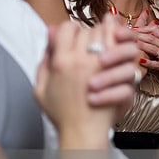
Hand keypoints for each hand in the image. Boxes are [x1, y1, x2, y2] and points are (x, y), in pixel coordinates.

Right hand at [35, 17, 136, 143]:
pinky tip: (116, 38)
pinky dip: (117, 37)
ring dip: (102, 32)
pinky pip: (118, 43)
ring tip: (101, 39)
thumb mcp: (40, 88)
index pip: (66, 28)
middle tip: (86, 40)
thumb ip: (44, 59)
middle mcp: (80, 59)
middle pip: (86, 30)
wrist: (82, 130)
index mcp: (60, 62)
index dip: (69, 29)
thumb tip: (49, 33)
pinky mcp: (115, 68)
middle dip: (85, 32)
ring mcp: (100, 63)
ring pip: (103, 33)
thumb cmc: (61, 112)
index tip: (71, 35)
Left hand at [134, 29, 158, 93]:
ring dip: (140, 45)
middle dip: (138, 35)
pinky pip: (155, 64)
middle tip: (126, 34)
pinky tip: (139, 61)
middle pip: (152, 38)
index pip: (156, 31)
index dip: (144, 29)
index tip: (133, 29)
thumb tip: (148, 37)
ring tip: (129, 43)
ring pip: (153, 48)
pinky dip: (147, 62)